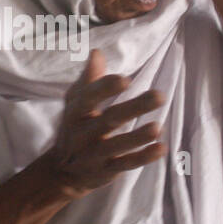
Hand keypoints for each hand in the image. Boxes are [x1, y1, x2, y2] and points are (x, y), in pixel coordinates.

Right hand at [40, 49, 166, 199]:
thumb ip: (88, 79)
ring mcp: (94, 154)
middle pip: (109, 119)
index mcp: (76, 112)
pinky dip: (142, 158)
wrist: (62, 170)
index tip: (125, 79)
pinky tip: (161, 149)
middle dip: (134, 108)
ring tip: (158, 127)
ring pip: (117, 145)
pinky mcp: (106, 171)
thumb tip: (97, 52)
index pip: (89, 98)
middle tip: (160, 95)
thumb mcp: (76, 103)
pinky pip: (125, 165)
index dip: (105, 88)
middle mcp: (83, 133)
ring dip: (137, 137)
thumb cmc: (75, 127)